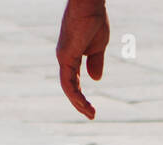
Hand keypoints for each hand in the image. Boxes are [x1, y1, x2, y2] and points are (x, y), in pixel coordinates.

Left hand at [57, 0, 109, 118]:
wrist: (90, 5)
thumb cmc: (94, 20)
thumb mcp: (99, 47)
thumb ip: (96, 62)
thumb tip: (96, 79)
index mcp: (71, 56)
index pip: (73, 81)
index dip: (81, 95)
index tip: (91, 108)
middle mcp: (64, 58)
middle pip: (69, 87)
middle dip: (79, 103)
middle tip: (91, 115)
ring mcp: (63, 57)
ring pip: (68, 88)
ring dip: (78, 103)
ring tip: (90, 113)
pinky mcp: (65, 56)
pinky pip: (68, 82)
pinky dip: (75, 95)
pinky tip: (83, 104)